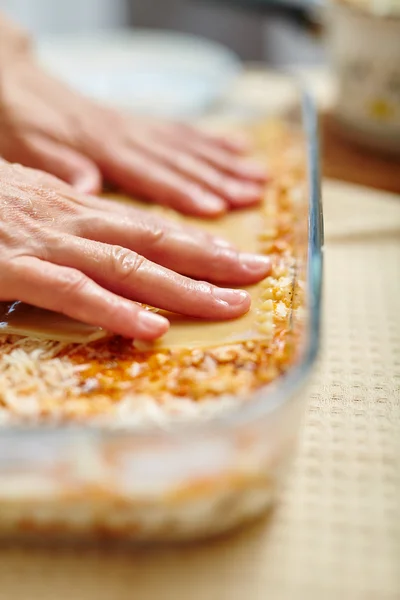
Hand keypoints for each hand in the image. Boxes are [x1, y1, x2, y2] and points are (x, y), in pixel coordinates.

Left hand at [0, 55, 266, 216]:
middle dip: (221, 179)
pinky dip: (212, 140)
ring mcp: (136, 127)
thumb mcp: (30, 147)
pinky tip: (237, 146)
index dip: (184, 191)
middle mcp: (128, 135)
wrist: (14, 83)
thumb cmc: (19, 122)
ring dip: (226, 162)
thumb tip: (88, 189)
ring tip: (260, 179)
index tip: (218, 208)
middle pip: (181, 160)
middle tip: (256, 196)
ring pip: (189, 145)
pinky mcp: (138, 124)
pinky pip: (181, 130)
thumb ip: (62, 166)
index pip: (151, 173)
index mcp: (102, 148)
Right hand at [0, 162, 270, 339]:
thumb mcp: (34, 208)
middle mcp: (73, 221)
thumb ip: (75, 232)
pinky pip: (72, 291)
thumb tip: (112, 256)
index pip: (150, 227)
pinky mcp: (14, 269)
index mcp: (78, 209)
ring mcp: (46, 244)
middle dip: (211, 261)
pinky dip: (114, 309)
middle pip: (155, 243)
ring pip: (127, 266)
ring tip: (229, 305)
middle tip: (258, 276)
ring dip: (182, 287)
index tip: (239, 258)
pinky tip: (153, 328)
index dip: (198, 243)